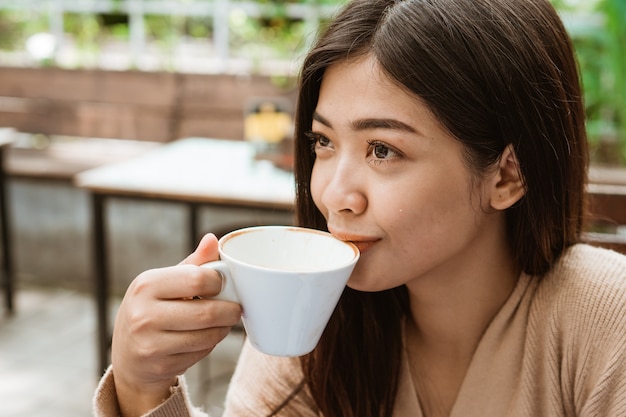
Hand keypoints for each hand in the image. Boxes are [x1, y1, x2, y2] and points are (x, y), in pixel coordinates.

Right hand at [110, 233, 241, 416]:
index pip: (198, 279)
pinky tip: (203, 338)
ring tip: (221, 322)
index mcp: (146, 285)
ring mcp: (151, 344)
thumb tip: (212, 240)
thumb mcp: (165, 282)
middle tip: (234, 308)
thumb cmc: (152, 309)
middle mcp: (144, 315)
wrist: (128, 356)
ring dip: (223, 329)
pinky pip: (201, 353)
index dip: (219, 282)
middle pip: (206, 312)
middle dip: (229, 310)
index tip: (222, 285)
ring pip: (208, 336)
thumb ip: (192, 263)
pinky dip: (210, 345)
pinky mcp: (161, 365)